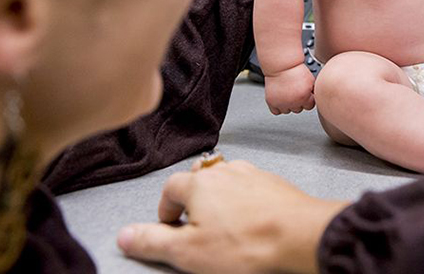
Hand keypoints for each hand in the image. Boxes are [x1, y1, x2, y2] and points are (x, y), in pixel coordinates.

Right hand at [117, 160, 348, 273]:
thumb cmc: (246, 243)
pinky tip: (250, 217)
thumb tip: (124, 236)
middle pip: (200, 177)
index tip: (168, 225)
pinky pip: (252, 185)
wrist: (299, 234)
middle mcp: (225, 171)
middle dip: (192, 197)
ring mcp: (253, 174)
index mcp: (199, 184)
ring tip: (221, 220)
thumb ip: (153, 242)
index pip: (171, 187)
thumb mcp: (188, 252)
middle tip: (193, 221)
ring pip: (227, 177)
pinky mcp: (275, 183)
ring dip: (220, 195)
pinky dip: (245, 198)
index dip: (165, 208)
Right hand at [264, 64, 315, 114]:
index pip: (310, 106)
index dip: (308, 99)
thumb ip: (313, 91)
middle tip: (295, 92)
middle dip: (298, 102)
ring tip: (287, 94)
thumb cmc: (295, 70)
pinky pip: (276, 111)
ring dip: (288, 105)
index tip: (305, 94)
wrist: (281, 65)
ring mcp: (281, 103)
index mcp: (304, 97)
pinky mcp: (271, 102)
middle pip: (298, 109)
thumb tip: (316, 97)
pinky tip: (280, 99)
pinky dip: (278, 107)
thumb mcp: (311, 80)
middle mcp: (293, 102)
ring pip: (287, 111)